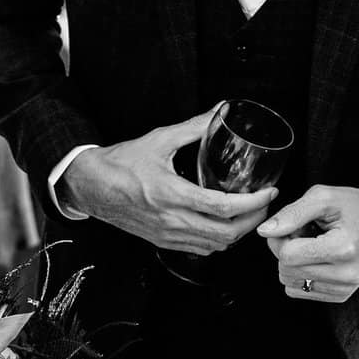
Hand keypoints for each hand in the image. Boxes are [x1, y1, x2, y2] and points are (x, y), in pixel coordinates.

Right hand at [59, 107, 276, 254]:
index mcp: (172, 194)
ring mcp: (167, 235)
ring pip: (215, 245)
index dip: (253, 202)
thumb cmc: (121, 163)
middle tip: (264, 202)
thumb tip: (220, 110)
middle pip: (226, 233)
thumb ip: (194, 126)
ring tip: (249, 213)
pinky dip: (219, 240)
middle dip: (253, 220)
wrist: (90, 186)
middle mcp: (172, 220)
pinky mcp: (162, 241)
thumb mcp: (159, 139)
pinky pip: (200, 249)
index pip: (223, 207)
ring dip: (238, 232)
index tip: (268, 191)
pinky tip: (223, 224)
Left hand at [258, 185, 358, 303]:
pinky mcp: (342, 296)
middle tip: (303, 232)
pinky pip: (302, 291)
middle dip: (286, 249)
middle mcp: (346, 275)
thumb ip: (291, 213)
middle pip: (286, 270)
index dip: (280, 237)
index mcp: (343, 249)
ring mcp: (345, 289)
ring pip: (291, 284)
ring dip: (294, 263)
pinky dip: (303, 274)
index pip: (287, 255)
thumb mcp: (324, 198)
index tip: (293, 225)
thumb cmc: (356, 207)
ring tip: (312, 244)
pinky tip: (318, 258)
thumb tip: (265, 231)